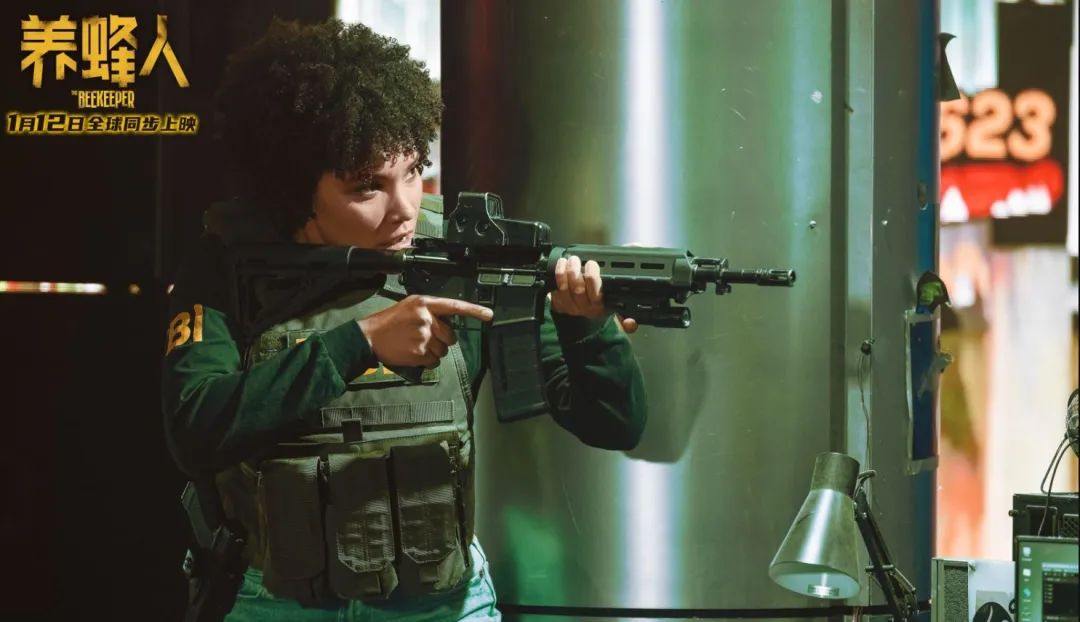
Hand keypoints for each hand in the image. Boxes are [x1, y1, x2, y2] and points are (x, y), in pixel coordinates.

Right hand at [358, 295, 492, 367]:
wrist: (368, 337)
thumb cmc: (387, 322)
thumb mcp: (408, 307)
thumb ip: (428, 312)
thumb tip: (446, 324)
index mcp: (424, 304)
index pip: (454, 306)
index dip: (474, 311)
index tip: (489, 315)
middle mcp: (426, 318)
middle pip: (450, 335)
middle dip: (442, 340)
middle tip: (425, 338)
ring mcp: (424, 336)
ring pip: (443, 350)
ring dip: (434, 351)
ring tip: (415, 346)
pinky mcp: (420, 352)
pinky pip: (434, 361)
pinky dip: (427, 361)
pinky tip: (414, 354)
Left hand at [551, 255, 637, 333]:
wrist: (588, 323)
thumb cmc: (605, 302)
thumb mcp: (621, 294)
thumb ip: (629, 271)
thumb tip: (636, 250)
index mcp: (602, 304)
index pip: (597, 292)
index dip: (593, 278)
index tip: (593, 264)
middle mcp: (586, 307)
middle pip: (578, 289)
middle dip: (576, 272)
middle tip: (577, 259)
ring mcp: (571, 307)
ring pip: (565, 289)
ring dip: (564, 272)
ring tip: (567, 260)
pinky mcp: (560, 305)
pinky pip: (555, 291)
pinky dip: (556, 278)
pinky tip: (560, 266)